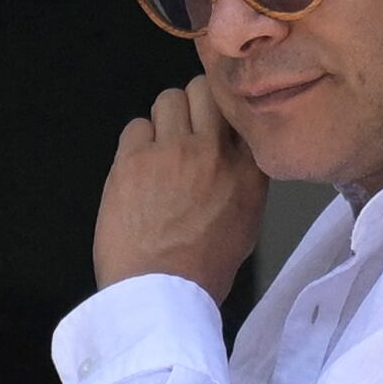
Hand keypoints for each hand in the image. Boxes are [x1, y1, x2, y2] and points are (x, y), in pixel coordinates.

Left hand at [94, 77, 268, 295]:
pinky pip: (135, 127)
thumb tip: (233, 154)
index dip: (225, 112)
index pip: (240, 110)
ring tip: (158, 155)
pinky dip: (136, 145)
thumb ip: (244, 180)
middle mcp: (214, 151)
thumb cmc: (203, 268)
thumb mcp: (246, 223)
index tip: (215, 124)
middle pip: (204, 89)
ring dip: (163, 123)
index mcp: (249, 170)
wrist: (160, 294)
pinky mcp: (133, 159)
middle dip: (193, 104)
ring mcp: (172, 150)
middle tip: (184, 132)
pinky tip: (136, 173)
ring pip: (168, 99)